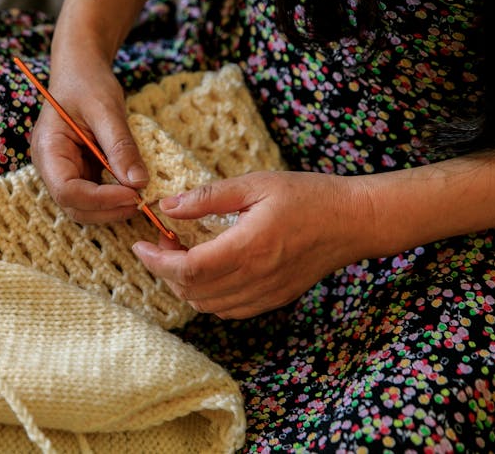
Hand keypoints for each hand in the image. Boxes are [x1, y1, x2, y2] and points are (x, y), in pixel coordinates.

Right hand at [30, 44, 148, 223]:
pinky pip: (96, 196)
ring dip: (113, 209)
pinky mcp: (82, 173)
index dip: (100, 199)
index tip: (132, 194)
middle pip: (75, 207)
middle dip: (108, 210)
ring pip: (86, 208)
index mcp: (48, 150)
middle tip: (142, 201)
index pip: (67, 191)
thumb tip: (138, 183)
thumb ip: (121, 147)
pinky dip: (116, 199)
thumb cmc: (88, 83)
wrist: (82, 71)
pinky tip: (135, 190)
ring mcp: (66, 172)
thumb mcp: (106, 110)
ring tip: (142, 198)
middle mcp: (52, 168)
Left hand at [132, 171, 373, 318]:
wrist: (354, 221)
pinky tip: (208, 271)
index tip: (141, 244)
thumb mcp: (256, 184)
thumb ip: (208, 197)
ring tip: (181, 255)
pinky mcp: (274, 298)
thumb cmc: (308, 196)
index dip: (157, 261)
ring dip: (184, 285)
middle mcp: (255, 278)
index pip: (188, 269)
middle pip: (192, 291)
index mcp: (248, 247)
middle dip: (165, 271)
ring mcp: (265, 294)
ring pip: (207, 305)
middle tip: (160, 243)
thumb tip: (168, 206)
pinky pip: (229, 311)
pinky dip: (208, 297)